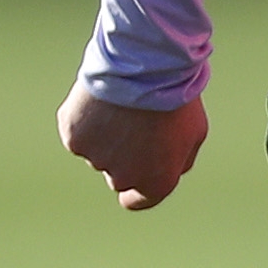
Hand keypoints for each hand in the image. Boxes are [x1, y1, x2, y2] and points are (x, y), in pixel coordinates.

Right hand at [62, 84, 205, 209]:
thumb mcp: (194, 132)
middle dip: (123, 156)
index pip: (137, 201)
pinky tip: (100, 100)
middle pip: (117, 176)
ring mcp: (95, 158)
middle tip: (133, 123)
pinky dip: (85, 119)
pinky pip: (78, 132)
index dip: (135, 189)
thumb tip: (170, 170)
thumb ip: (180, 159)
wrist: (145, 66)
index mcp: (156, 182)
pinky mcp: (74, 136)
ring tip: (121, 105)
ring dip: (105, 135)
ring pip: (96, 152)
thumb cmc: (176, 97)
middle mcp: (123, 177)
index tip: (133, 176)